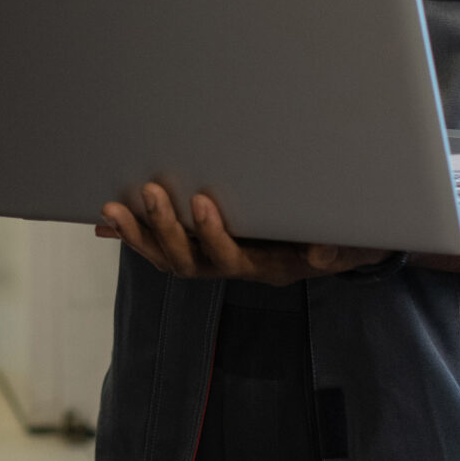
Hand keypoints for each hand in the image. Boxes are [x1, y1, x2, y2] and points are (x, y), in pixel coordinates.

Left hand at [95, 183, 386, 284]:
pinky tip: (107, 221)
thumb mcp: (352, 246)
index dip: (214, 236)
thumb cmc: (344, 242)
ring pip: (168, 256)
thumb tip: (321, 253)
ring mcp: (213, 258)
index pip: (232, 260)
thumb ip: (341, 250)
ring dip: (139, 234)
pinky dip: (135, 235)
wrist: (337, 246)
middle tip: (151, 193)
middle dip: (165, 229)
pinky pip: (160, 246)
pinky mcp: (199, 245)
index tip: (203, 203)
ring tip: (113, 208)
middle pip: (189, 261)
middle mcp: (234, 266)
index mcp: (266, 268)